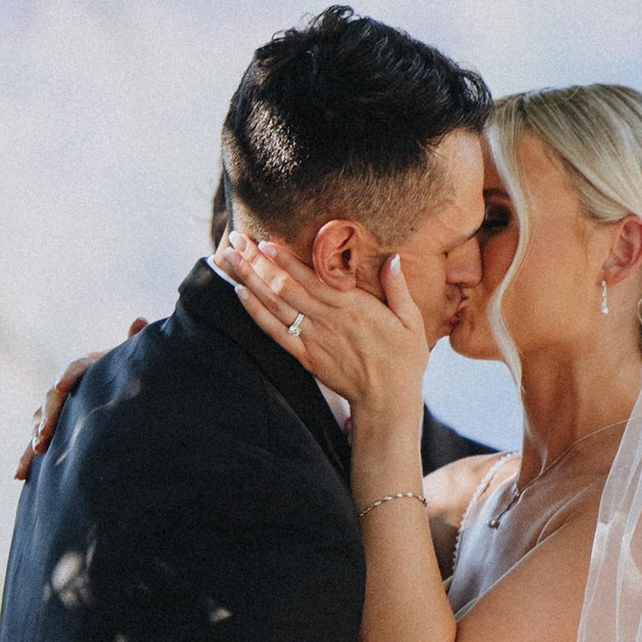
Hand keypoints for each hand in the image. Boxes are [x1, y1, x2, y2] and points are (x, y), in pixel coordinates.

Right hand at [19, 319, 147, 476]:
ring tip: (35, 452)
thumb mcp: (133, 362)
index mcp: (89, 367)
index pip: (76, 367)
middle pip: (52, 398)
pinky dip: (27, 458)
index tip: (62, 386)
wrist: (124, 396)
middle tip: (44, 434)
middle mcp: (68, 386)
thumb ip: (134, 344)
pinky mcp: (54, 430)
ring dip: (35, 436)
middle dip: (47, 416)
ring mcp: (59, 409)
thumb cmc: (131, 376)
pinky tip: (19, 475)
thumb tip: (140, 320)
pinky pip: (37, 441)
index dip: (68, 375)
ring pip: (39, 420)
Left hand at [228, 234, 428, 427]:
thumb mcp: (411, 321)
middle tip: (237, 240)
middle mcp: (327, 319)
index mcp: (351, 307)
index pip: (311, 277)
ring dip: (250, 280)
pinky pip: (275, 332)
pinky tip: (240, 295)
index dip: (285, 259)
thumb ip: (398, 287)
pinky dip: (256, 313)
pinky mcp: (306, 356)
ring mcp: (313, 339)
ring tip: (230, 259)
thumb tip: (392, 258)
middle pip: (284, 286)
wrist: (388, 400)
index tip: (265, 242)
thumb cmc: (403, 360)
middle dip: (258, 261)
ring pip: (275, 305)